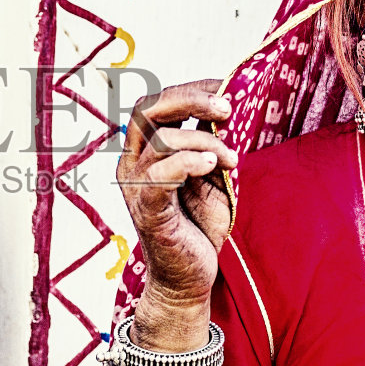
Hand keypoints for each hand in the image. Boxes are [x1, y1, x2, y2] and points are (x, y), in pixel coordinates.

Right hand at [116, 79, 236, 337]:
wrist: (188, 278)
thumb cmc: (198, 226)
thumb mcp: (209, 176)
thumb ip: (208, 144)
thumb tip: (227, 108)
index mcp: (143, 151)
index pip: (155, 103)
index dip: (189, 89)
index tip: (226, 87)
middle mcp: (132, 165)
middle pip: (147, 110)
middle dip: (190, 100)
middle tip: (228, 108)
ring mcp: (137, 189)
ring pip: (162, 141)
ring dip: (205, 142)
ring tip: (232, 160)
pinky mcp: (149, 212)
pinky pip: (160, 176)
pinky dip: (189, 163)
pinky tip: (215, 167)